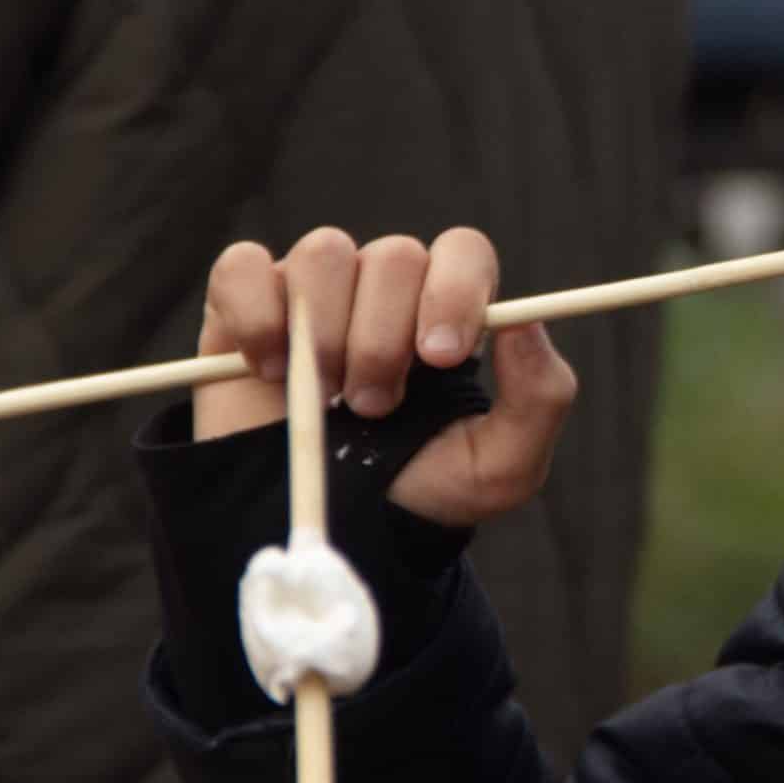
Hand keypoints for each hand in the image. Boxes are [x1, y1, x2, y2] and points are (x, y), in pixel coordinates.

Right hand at [194, 226, 576, 527]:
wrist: (326, 531)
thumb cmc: (416, 488)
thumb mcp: (499, 466)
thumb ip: (539, 398)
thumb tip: (525, 323)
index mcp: (448, 307)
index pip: (463, 251)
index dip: (454, 290)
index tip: (438, 355)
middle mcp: (384, 286)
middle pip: (394, 255)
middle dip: (384, 338)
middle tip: (373, 406)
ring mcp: (314, 288)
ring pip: (325, 253)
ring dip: (326, 331)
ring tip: (322, 397)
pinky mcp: (245, 301)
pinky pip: (244, 268)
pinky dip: (256, 315)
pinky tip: (267, 370)